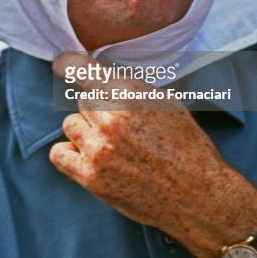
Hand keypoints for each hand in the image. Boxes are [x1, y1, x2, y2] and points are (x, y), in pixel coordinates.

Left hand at [49, 53, 256, 257]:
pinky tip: (87, 157)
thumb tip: (106, 78)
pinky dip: (70, 154)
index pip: (84, 70)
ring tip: (107, 144)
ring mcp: (99, 148)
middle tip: (117, 127)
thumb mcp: (167, 103)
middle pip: (83, 101)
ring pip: (71, 124)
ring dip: (85, 131)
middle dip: (97, 111)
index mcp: (131, 94)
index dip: (69, 63)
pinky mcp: (91, 176)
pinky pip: (59, 154)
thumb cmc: (188, 148)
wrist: (197, 195)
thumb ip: (133, 88)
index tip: (60, 62)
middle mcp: (112, 118)